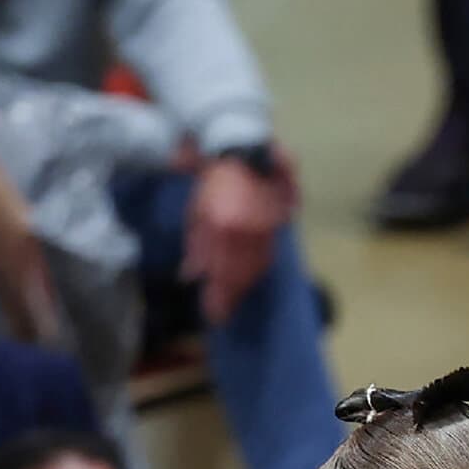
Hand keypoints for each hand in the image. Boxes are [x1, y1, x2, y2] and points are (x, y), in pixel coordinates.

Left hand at [183, 150, 294, 325]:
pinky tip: (247, 280)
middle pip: (241, 275)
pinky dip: (255, 272)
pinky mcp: (277, 227)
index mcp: (223, 226)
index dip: (218, 297)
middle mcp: (247, 231)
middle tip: (222, 313)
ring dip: (244, 287)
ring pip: (256, 269)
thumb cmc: (214, 181)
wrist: (244, 152)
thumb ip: (196, 245)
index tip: (213, 316)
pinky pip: (266, 257)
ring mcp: (265, 229)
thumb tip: (191, 277)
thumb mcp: (197, 211)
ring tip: (233, 299)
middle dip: (231, 296)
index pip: (221, 272)